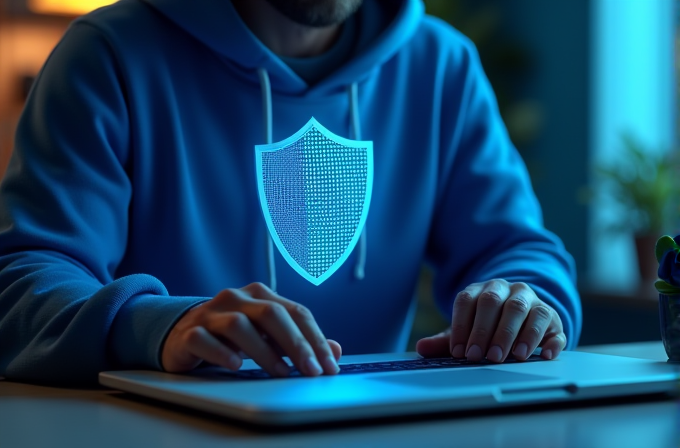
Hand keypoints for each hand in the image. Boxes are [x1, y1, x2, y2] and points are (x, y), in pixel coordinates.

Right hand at [161, 282, 340, 376]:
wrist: (182, 333)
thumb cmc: (232, 335)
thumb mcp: (268, 335)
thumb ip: (300, 341)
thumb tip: (336, 350)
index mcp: (260, 295)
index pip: (296, 311)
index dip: (315, 338)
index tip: (328, 365)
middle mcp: (236, 298)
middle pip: (271, 314)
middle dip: (296, 344)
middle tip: (310, 370)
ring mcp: (211, 314)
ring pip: (239, 325)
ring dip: (263, 350)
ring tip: (280, 372)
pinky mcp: (189, 333)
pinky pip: (204, 339)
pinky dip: (221, 352)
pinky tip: (236, 366)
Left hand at [416, 279, 565, 362]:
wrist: (525, 315)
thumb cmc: (490, 324)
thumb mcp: (468, 330)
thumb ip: (446, 340)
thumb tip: (421, 348)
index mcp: (482, 290)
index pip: (467, 301)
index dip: (461, 326)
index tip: (458, 352)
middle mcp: (508, 290)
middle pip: (494, 303)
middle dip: (487, 331)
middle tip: (483, 356)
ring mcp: (532, 300)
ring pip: (524, 310)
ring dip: (517, 334)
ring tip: (512, 357)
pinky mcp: (552, 316)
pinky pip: (552, 324)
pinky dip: (549, 340)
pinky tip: (545, 355)